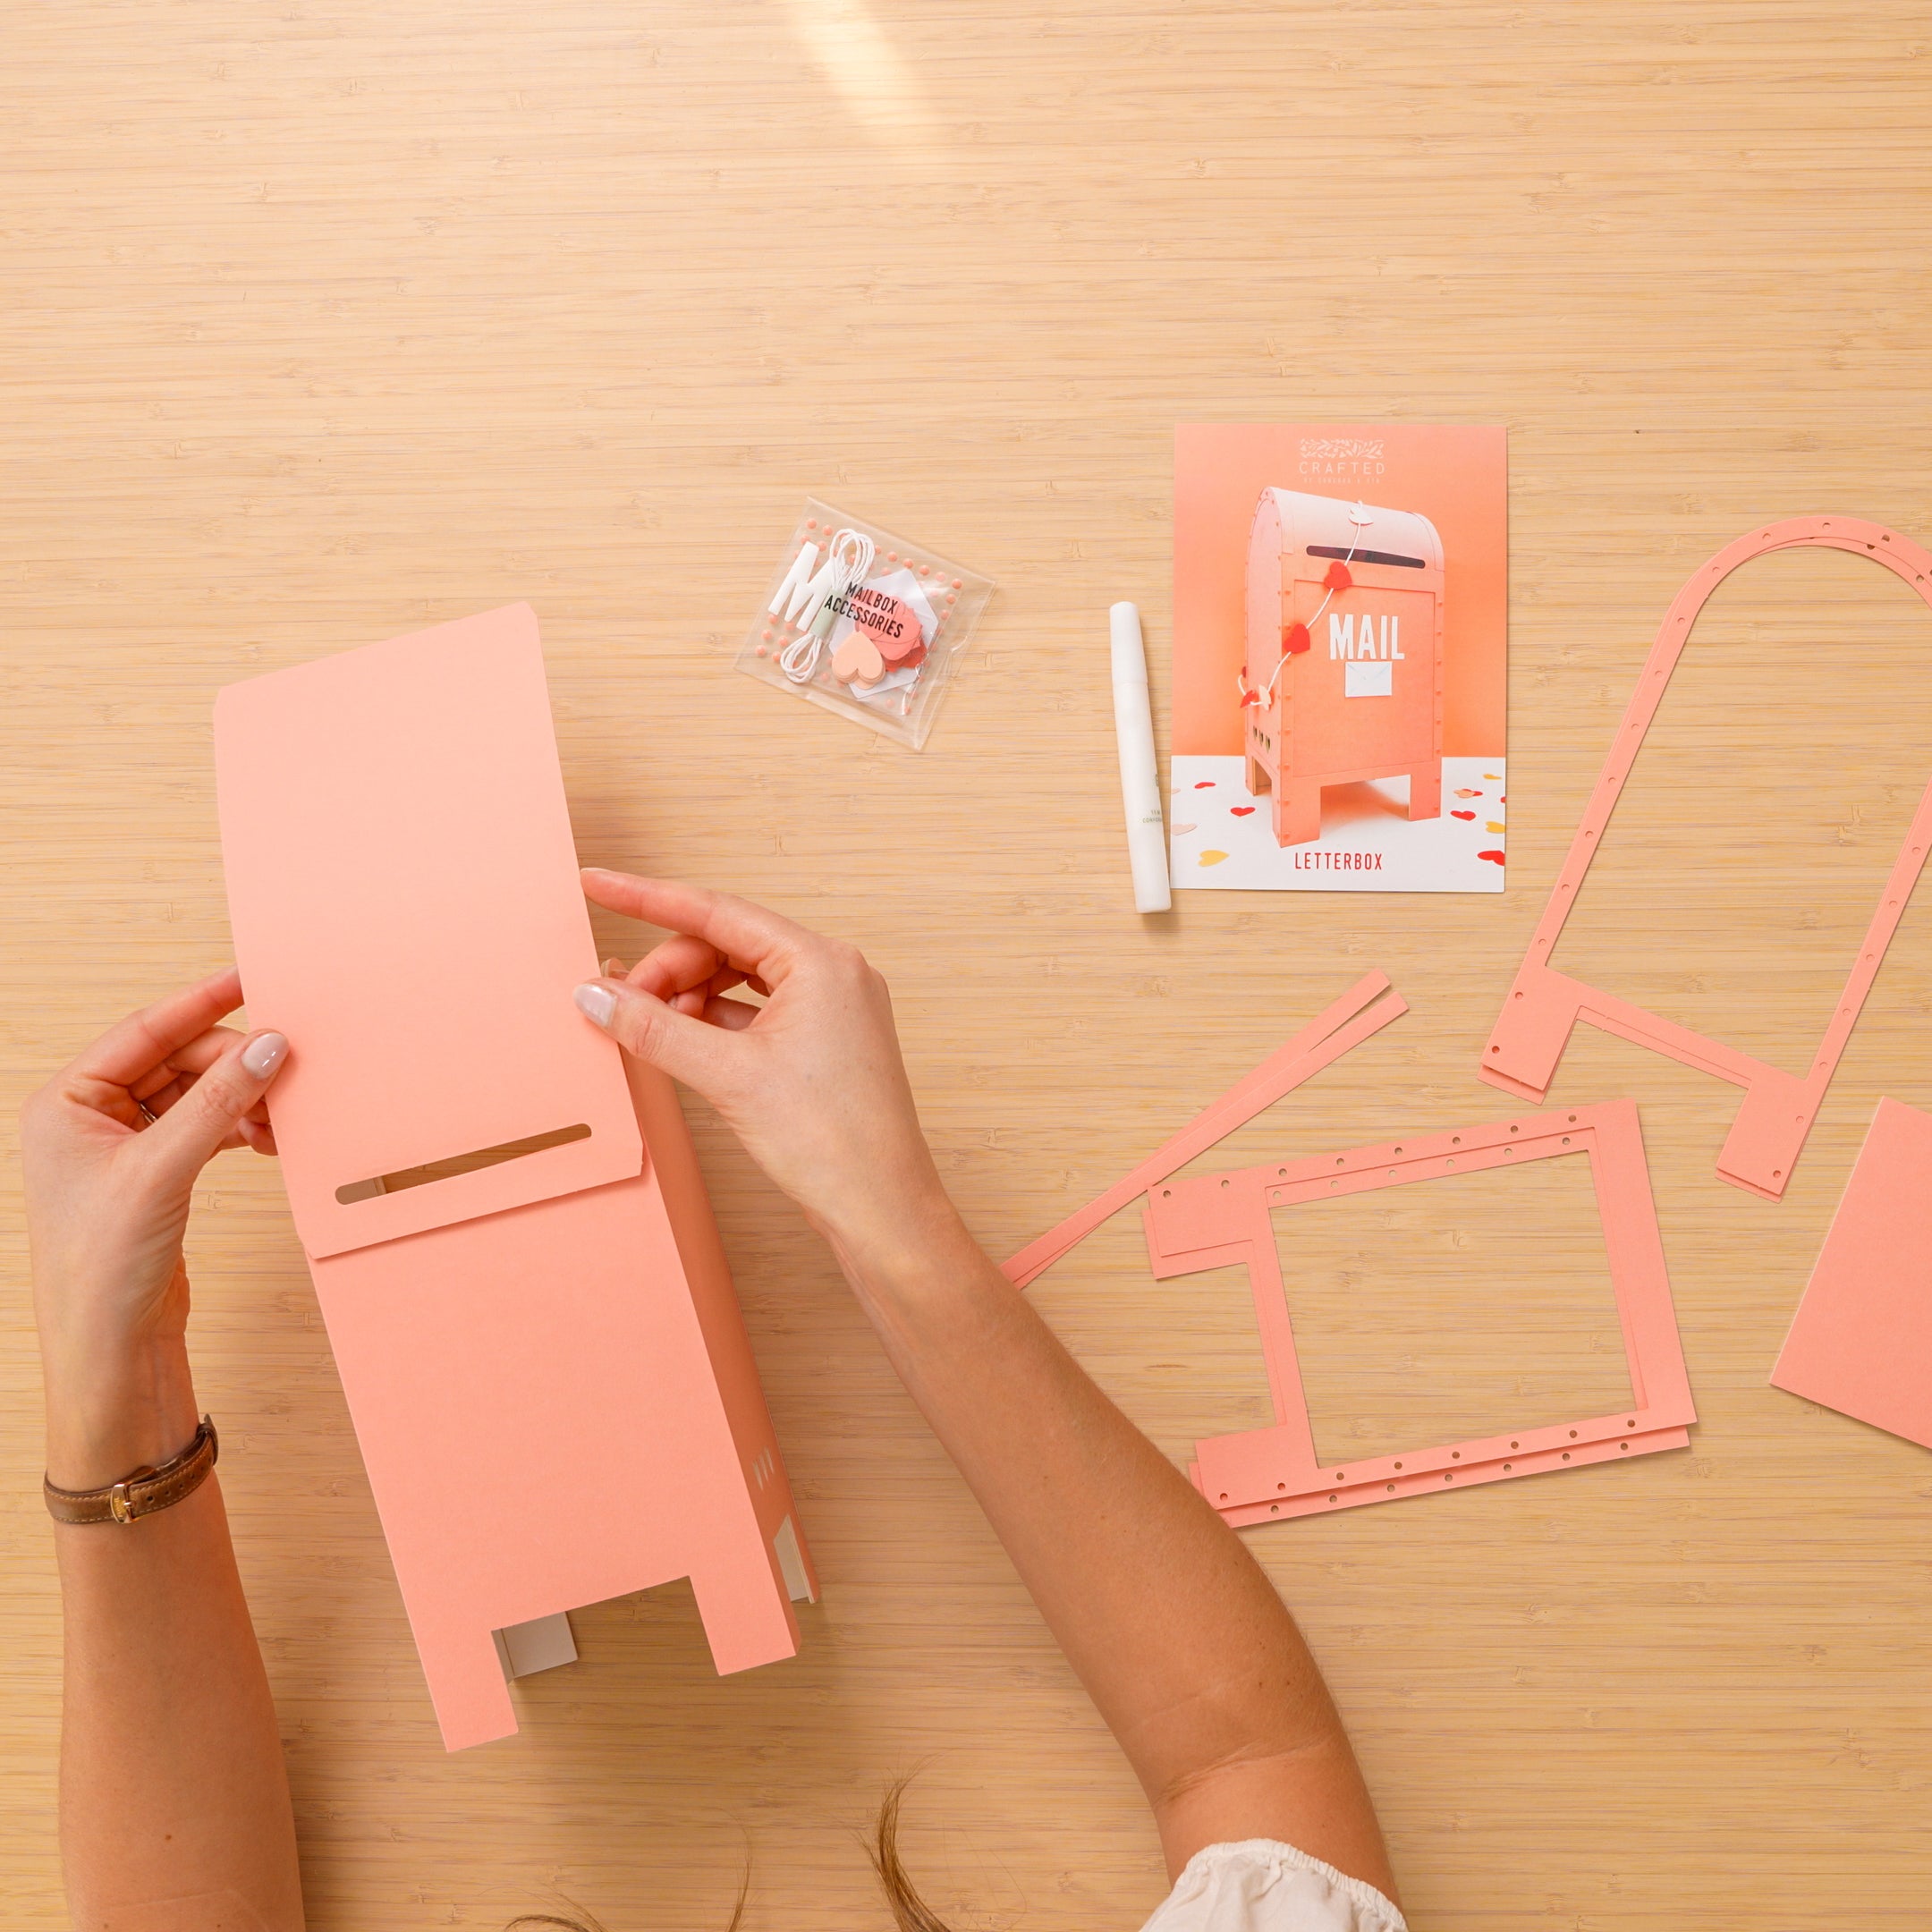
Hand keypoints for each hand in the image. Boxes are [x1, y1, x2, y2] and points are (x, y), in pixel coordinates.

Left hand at [21, 968, 288, 1486]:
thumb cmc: (102, 1268)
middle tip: (290, 1061)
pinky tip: (273, 1136)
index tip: (249, 978)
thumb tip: (268, 1045)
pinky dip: (242, 1126)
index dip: (198, 1004)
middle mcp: (90, 1119)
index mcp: (65, 1104)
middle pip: (178, 1061)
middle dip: (235, 1063)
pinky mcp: (157, 1175)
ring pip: (198, 1094)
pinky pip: (208, 1127)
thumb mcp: (162, 1171)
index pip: (142, 1033)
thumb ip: (217, 1103)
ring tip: (287, 1110)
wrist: (111, 1349)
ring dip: (244, 1097)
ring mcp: (125, 1147)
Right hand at [574, 871, 957, 1265]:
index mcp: (821, 961)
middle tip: (621, 1005)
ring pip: (740, 978)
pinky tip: (682, 1043)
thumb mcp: (727, 1076)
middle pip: (726, 945)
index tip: (598, 883)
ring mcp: (834, 1007)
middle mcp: (834, 973)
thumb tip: (595, 994)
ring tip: (650, 1028)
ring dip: (689, 997)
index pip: (717, 911)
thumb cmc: (830, 1142)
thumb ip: (654, 1027)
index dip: (647, 898)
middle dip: (668, 970)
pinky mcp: (827, 1042)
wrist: (881, 1207)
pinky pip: (757, 1012)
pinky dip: (714, 1022)